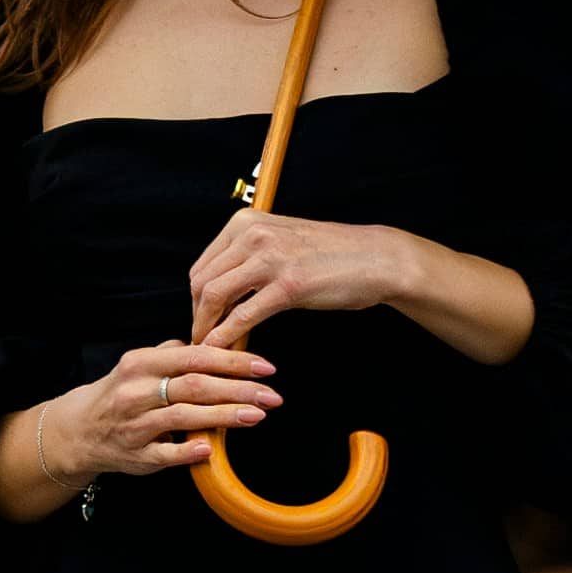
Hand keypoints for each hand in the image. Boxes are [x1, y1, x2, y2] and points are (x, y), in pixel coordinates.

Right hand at [44, 337, 278, 483]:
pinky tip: (212, 451)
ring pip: (184, 417)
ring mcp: (136, 425)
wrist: (79, 430)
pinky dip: (188, 452)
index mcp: (142, 363)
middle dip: (239, 389)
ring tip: (256, 415)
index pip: (195, 357)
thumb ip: (173, 353)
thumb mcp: (139, 364)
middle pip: (195, 386)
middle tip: (272, 394)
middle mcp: (137, 392)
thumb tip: (214, 341)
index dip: (233, 361)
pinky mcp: (136, 455)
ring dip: (224, 416)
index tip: (266, 367)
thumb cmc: (120, 393)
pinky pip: (165, 454)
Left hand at [183, 209, 427, 352]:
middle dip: (198, 316)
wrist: (375, 258)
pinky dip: (226, 336)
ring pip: (214, 297)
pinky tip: (224, 350)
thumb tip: (221, 289)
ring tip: (210, 349)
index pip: (203, 264)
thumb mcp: (281, 242)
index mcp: (246, 222)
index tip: (202, 320)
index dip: (196, 299)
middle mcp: (253, 234)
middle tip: (203, 340)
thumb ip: (249, 258)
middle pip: (202, 281)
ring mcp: (270, 258)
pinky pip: (242, 316)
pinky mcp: (287, 285)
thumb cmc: (331, 254)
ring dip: (207, 328)